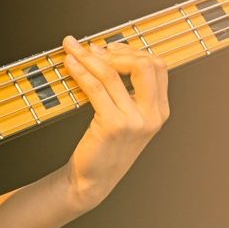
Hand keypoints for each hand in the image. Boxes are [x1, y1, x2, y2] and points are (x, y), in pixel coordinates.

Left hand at [61, 35, 169, 209]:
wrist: (93, 180)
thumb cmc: (104, 146)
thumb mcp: (124, 117)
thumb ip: (123, 91)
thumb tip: (101, 52)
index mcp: (160, 110)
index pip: (158, 67)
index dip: (132, 51)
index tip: (109, 47)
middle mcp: (152, 115)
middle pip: (144, 65)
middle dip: (116, 50)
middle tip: (91, 48)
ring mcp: (134, 121)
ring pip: (112, 74)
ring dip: (87, 56)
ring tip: (70, 48)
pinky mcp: (113, 125)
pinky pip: (94, 87)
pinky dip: (80, 71)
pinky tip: (69, 64)